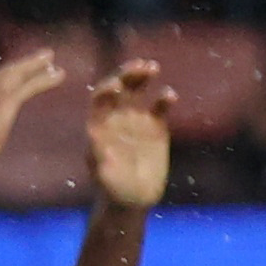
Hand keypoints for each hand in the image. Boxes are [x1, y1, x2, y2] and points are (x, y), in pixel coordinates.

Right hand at [0, 52, 67, 180]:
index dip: (8, 74)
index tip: (20, 70)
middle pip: (6, 72)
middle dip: (24, 63)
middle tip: (43, 56)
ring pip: (17, 73)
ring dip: (35, 64)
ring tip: (51, 58)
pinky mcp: (5, 101)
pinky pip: (29, 86)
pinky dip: (45, 79)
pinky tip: (59, 75)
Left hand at [85, 60, 177, 209]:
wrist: (134, 200)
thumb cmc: (114, 190)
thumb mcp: (105, 175)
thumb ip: (100, 155)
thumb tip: (95, 135)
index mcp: (99, 125)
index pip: (100, 100)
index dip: (107, 90)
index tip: (117, 86)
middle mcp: (115, 118)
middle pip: (119, 88)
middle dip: (127, 74)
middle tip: (140, 65)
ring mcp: (136, 120)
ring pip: (137, 91)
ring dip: (142, 77)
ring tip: (153, 67)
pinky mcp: (156, 127)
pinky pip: (160, 107)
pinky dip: (165, 99)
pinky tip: (170, 95)